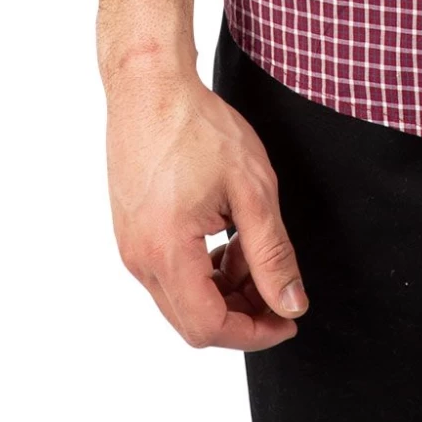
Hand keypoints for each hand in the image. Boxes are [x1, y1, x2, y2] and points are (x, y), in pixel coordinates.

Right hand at [105, 57, 308, 348]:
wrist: (150, 87)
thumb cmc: (198, 127)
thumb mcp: (252, 189)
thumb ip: (272, 253)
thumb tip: (290, 304)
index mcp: (166, 253)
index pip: (209, 328)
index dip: (255, 333)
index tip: (288, 318)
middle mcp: (140, 260)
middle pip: (194, 321)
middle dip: (243, 313)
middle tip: (279, 288)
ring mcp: (131, 248)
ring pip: (183, 298)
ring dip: (224, 290)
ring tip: (254, 251)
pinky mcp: (133, 232)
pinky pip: (170, 273)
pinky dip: (204, 270)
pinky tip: (228, 238)